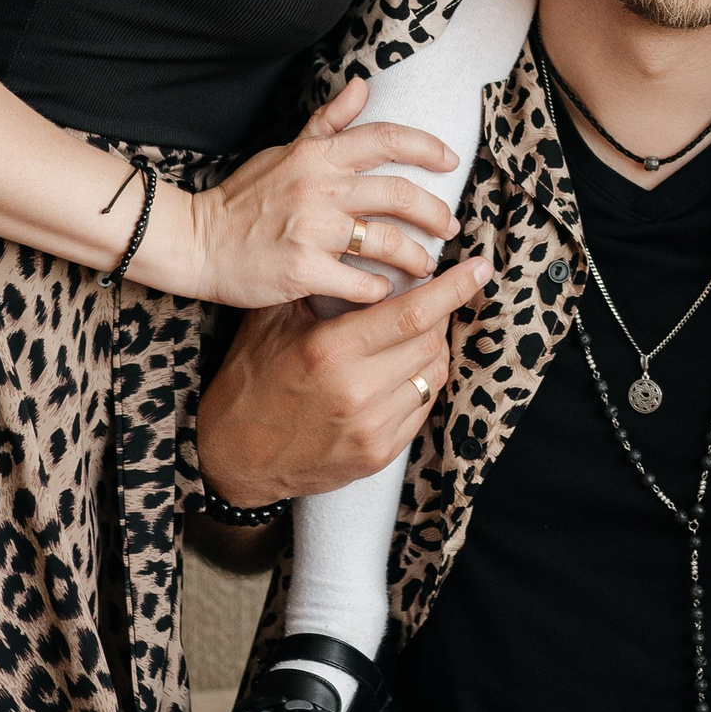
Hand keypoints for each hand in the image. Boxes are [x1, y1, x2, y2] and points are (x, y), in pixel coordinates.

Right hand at [153, 80, 458, 310]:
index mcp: (317, 156)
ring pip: (387, 241)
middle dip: (435, 212)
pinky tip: (386, 293)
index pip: (385, 138)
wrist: (197, 242)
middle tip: (449, 225)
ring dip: (416, 256)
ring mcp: (311, 231)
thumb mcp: (283, 150)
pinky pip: (361, 282)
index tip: (451, 161)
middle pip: (399, 193)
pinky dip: (380, 290)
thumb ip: (327, 122)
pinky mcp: (302, 271)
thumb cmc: (243, 198)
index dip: (426, 147)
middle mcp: (319, 188)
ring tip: (425, 264)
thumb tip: (362, 84)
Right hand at [195, 252, 484, 505]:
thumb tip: (363, 252)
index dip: (454, 287)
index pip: (415, 313)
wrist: (231, 460)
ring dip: (432, 347)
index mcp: (331, 351)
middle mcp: (357, 392)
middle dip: (440, 313)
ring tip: (411, 333)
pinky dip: (420, 381)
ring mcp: (371, 428)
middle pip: (432, 340)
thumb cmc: (248, 383)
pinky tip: (400, 370)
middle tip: (430, 297)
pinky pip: (422, 407)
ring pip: (433, 373)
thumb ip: (317, 287)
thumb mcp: (270, 323)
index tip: (479, 266)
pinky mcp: (378, 455)